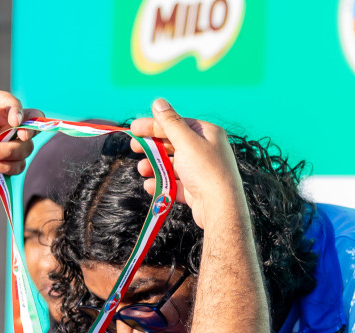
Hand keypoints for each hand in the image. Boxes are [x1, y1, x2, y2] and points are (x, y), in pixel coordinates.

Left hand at [0, 91, 41, 195]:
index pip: (15, 105)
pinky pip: (19, 165)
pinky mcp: (9, 163)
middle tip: (21, 136)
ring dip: (8, 152)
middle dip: (29, 131)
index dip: (19, 111)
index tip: (15, 121)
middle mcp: (6, 125)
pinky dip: (6, 166)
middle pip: (30, 126)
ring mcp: (9, 145)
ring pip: (25, 148)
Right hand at [126, 99, 243, 229]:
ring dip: (155, 166)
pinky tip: (150, 184)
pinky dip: (162, 183)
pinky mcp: (197, 190)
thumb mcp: (186, 141)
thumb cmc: (206, 170)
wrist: (220, 208)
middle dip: (153, 147)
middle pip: (174, 144)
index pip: (177, 125)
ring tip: (142, 169)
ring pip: (173, 165)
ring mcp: (201, 171)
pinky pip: (176, 184)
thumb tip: (158, 102)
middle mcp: (206, 150)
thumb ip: (170, 123)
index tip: (135, 129)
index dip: (154, 126)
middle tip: (134, 147)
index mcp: (207, 134)